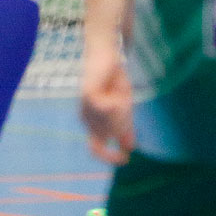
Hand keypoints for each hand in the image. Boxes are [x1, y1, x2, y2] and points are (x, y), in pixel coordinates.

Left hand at [80, 45, 133, 165]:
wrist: (107, 57)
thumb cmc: (114, 81)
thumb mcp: (123, 108)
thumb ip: (124, 126)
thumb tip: (129, 148)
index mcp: (93, 123)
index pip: (95, 148)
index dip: (109, 157)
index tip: (125, 159)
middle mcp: (86, 118)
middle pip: (110, 134)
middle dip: (123, 124)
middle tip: (125, 104)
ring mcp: (85, 108)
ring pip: (110, 123)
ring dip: (122, 113)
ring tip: (120, 96)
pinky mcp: (88, 96)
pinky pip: (107, 109)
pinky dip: (116, 105)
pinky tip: (115, 95)